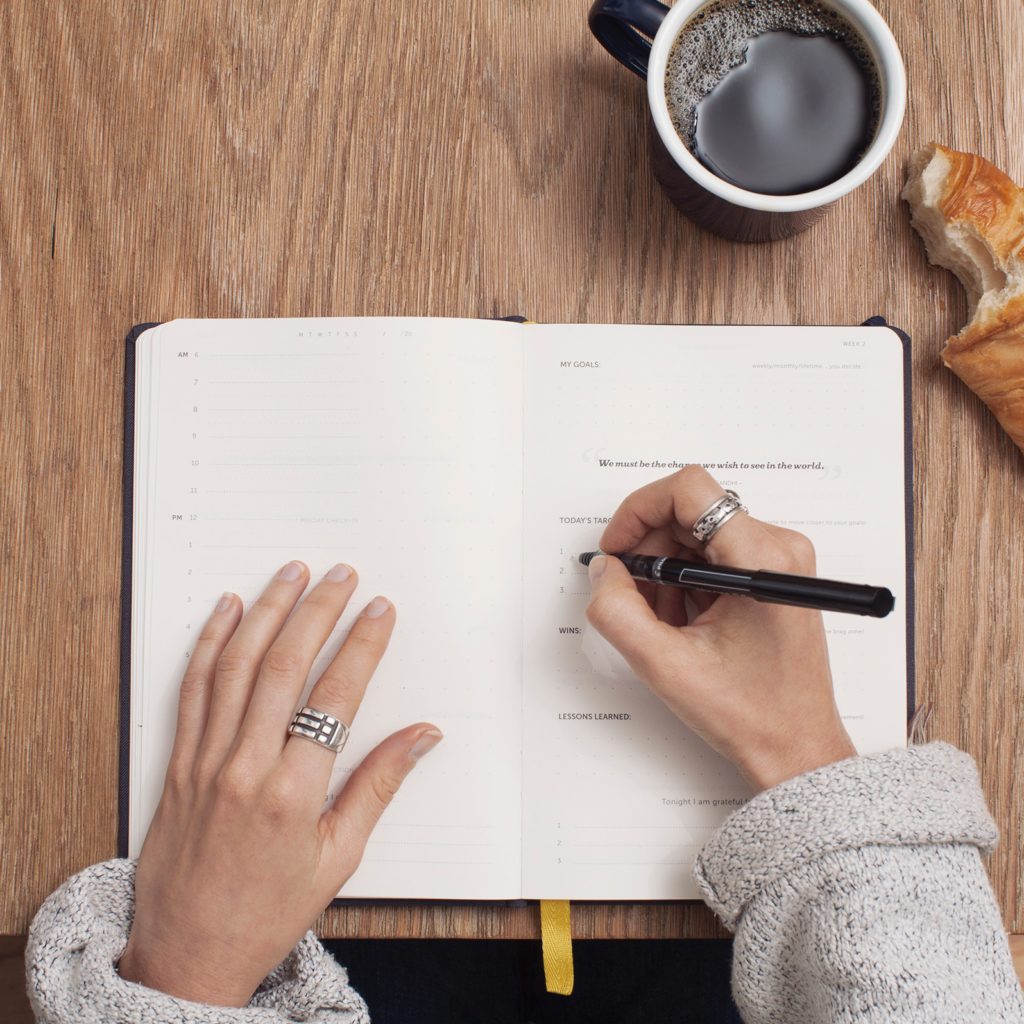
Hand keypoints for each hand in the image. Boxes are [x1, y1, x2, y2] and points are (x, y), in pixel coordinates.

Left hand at [116, 561, 441, 1006]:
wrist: (188, 954)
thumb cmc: (268, 912)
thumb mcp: (339, 858)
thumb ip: (378, 786)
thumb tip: (422, 736)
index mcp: (294, 793)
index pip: (336, 696)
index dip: (361, 645)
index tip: (379, 611)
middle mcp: (246, 767)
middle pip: (284, 666)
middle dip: (317, 611)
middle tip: (341, 575)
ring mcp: (205, 760)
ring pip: (236, 666)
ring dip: (266, 612)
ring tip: (291, 574)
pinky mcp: (177, 762)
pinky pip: (192, 689)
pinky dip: (210, 643)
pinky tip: (227, 610)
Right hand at [586, 466, 855, 791]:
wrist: (796, 748)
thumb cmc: (752, 714)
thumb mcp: (665, 665)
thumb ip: (618, 611)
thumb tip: (603, 570)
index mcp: (761, 559)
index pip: (689, 490)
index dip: (639, 510)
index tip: (618, 548)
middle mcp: (778, 547)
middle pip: (689, 512)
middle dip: (650, 550)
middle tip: (633, 596)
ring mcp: (778, 560)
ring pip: (697, 534)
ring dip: (666, 571)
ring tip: (665, 622)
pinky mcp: (773, 574)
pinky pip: (713, 554)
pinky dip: (686, 582)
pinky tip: (684, 623)